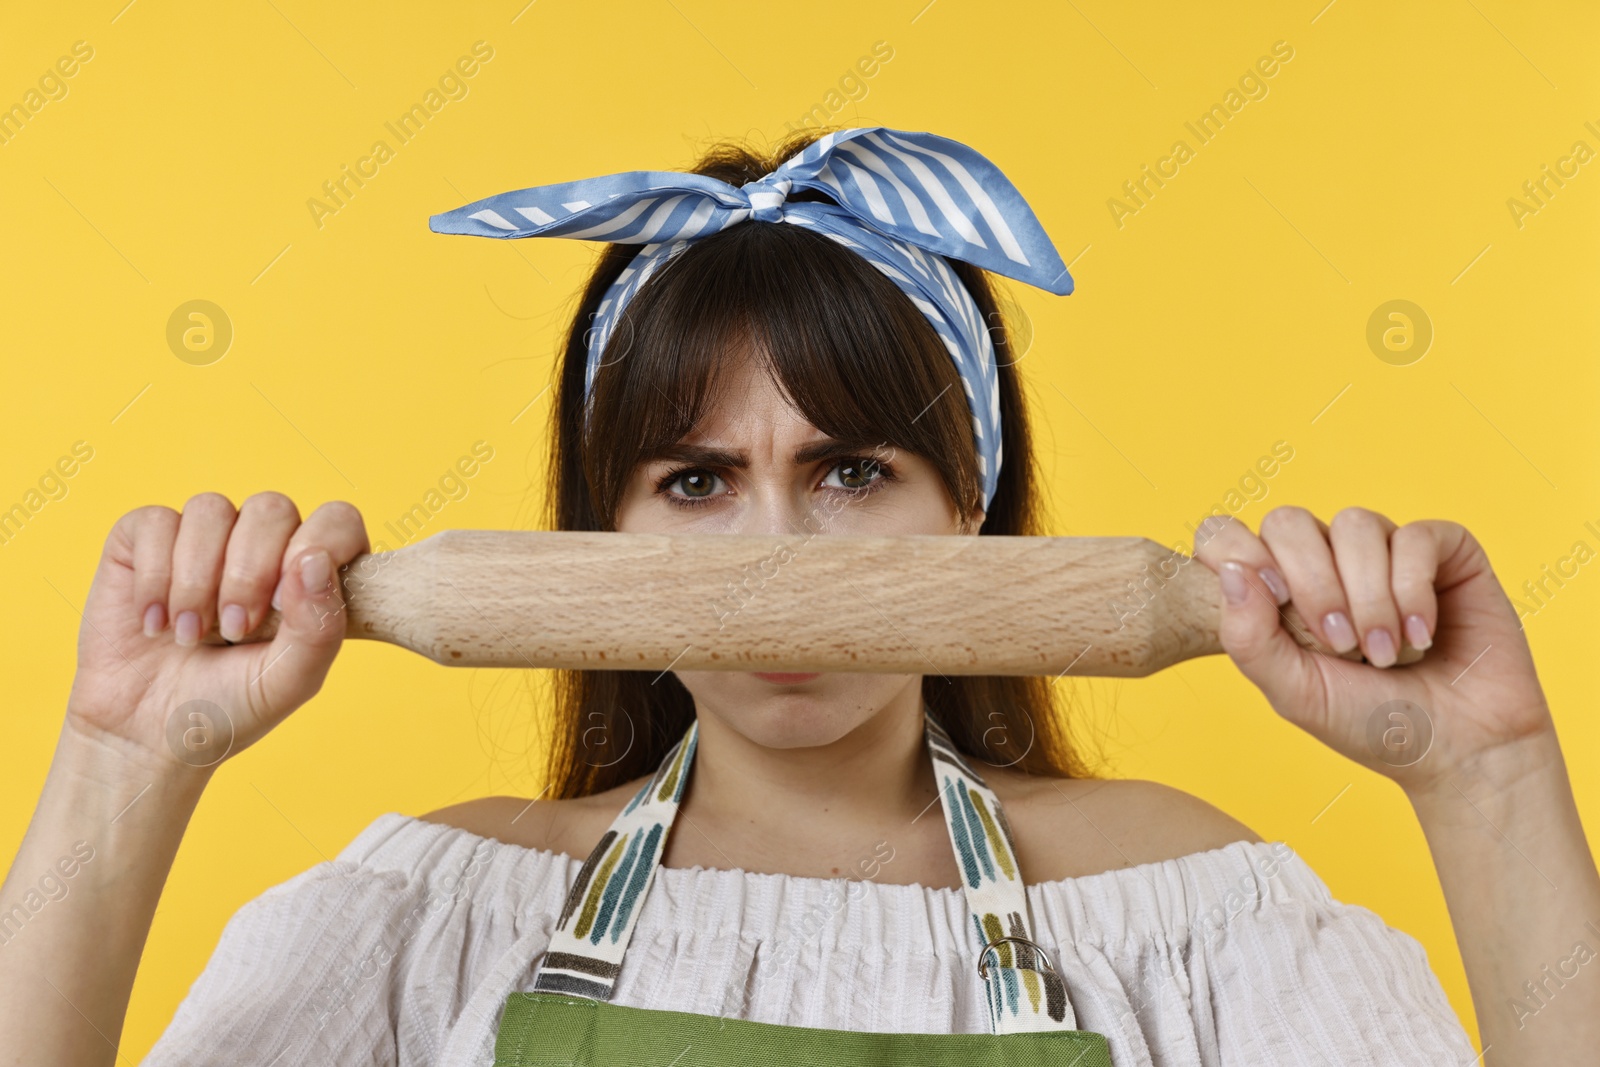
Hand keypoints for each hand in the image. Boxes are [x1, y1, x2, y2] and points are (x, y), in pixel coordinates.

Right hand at [64, 492, 368, 777]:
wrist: (146, 733)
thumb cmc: (228, 706)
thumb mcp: (288, 682)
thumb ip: (318, 627)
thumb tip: (314, 559)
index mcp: (309, 573)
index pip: (337, 520)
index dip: (317, 548)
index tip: (285, 605)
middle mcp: (261, 545)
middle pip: (271, 509)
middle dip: (250, 573)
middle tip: (235, 630)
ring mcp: (204, 538)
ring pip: (211, 509)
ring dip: (196, 580)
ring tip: (189, 636)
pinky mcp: (145, 541)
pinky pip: (155, 521)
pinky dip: (153, 577)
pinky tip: (153, 622)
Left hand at [1192, 507, 1552, 793]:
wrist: (1461, 750)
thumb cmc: (1372, 724)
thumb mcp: (1294, 692)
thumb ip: (1247, 636)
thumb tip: (1229, 569)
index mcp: (1276, 589)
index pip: (1227, 534)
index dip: (1238, 553)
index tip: (1273, 602)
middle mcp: (1326, 561)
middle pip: (1289, 522)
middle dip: (1313, 586)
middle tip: (1341, 646)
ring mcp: (1383, 552)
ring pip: (1355, 525)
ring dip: (1369, 597)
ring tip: (1385, 654)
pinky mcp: (1444, 552)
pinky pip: (1415, 536)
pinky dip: (1414, 589)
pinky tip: (1421, 636)